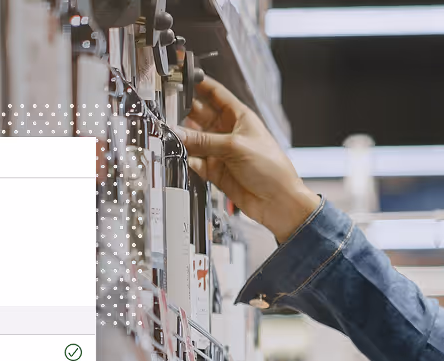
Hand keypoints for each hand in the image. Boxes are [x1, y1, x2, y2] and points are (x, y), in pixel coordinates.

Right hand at [180, 76, 320, 241]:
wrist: (277, 202)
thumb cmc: (271, 168)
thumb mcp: (235, 147)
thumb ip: (204, 140)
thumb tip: (179, 133)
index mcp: (240, 117)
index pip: (215, 94)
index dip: (200, 84)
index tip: (182, 75)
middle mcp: (228, 132)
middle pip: (200, 116)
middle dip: (183, 112)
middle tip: (167, 110)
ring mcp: (221, 151)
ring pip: (194, 140)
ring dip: (183, 139)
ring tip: (170, 136)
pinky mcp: (215, 171)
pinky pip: (195, 161)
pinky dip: (187, 159)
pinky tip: (181, 157)